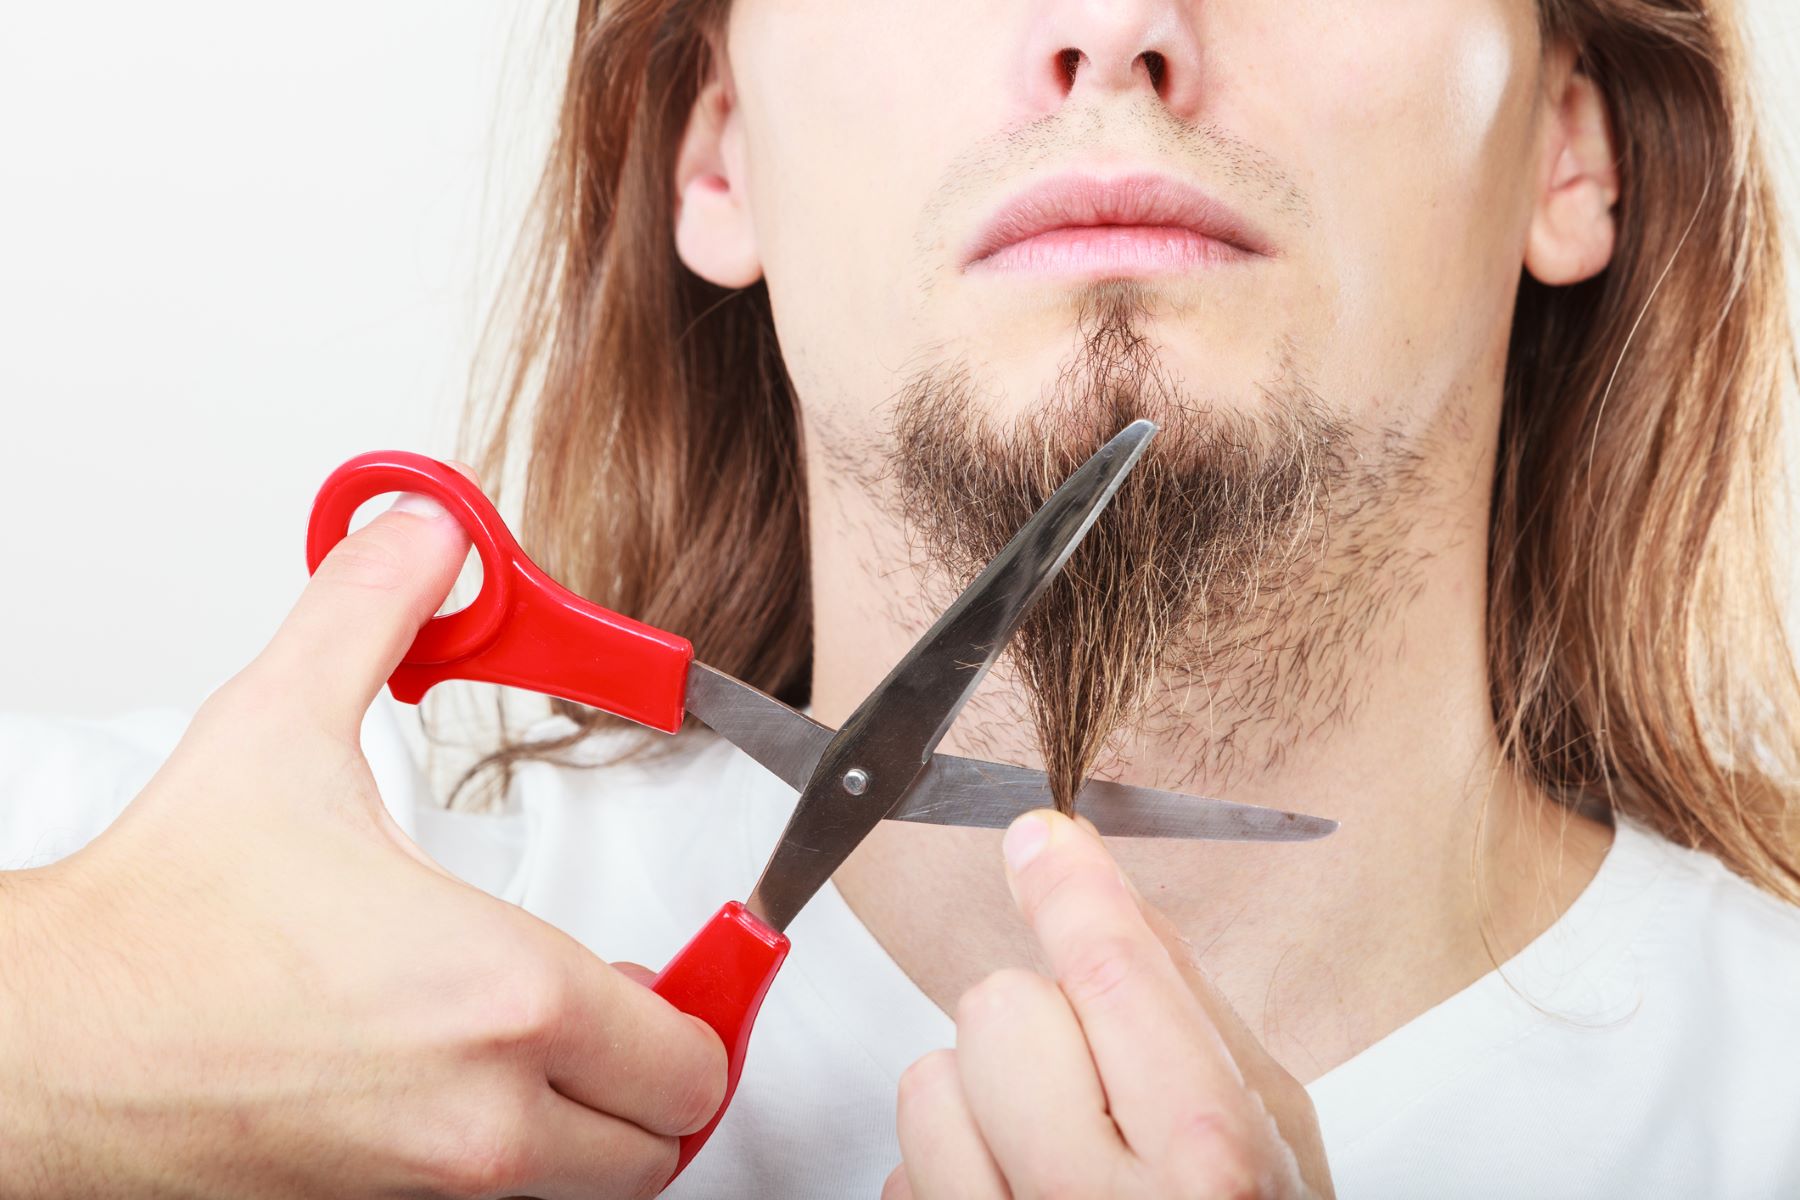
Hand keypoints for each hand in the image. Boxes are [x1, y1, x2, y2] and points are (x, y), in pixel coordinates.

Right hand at [0, 485, 724, 1199]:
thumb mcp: (279, 727)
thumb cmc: (158, 920)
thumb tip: (421, 538)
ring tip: (552, 1038)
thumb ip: (372, 615)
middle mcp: (484, 1115)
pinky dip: (513, 1149)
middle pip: (664, 1136)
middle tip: (631, 1007)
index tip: (684, 966)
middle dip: (662, 1071)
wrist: (41, 1044)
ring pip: (590, 1182)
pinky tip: (460, 1070)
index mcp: (503, 995)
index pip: (691, 1051)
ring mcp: (428, 1185)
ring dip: (596, 1119)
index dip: (701, 1001)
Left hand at [885, 811, 1333, 1199]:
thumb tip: (1110, 902)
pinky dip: (950, 1170)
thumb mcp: (1273, 1136)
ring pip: (929, 1081)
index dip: (1071, 893)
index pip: (1115, 982)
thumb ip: (1192, 1015)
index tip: (1042, 841)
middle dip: (1037, 1023)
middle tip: (1086, 1079)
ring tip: (1049, 1150)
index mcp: (1208, 1166)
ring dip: (980, 1098)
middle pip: (999, 1011)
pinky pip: (902, 1168)